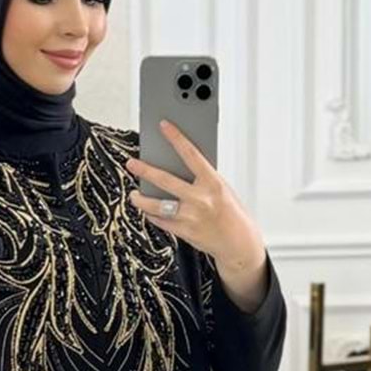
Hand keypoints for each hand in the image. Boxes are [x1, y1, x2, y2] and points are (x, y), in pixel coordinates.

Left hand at [127, 119, 269, 306]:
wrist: (239, 244)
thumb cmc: (232, 214)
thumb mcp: (223, 190)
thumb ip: (203, 180)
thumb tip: (181, 167)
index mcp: (213, 183)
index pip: (191, 154)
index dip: (176, 138)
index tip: (164, 126)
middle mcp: (200, 199)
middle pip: (165, 180)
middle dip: (145, 170)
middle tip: (131, 163)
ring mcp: (191, 216)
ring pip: (157, 205)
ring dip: (141, 199)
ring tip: (134, 195)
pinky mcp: (184, 232)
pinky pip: (161, 221)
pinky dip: (152, 215)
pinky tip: (148, 210)